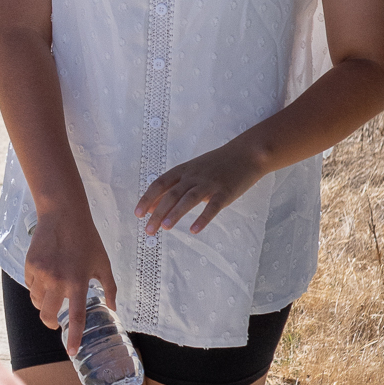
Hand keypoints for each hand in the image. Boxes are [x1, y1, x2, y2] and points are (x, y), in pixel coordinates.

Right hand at [24, 204, 114, 357]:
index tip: (72, 351)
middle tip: (56, 322)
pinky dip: (36, 287)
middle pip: (48, 315)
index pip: (77, 316)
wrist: (63, 214)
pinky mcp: (30, 265)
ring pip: (37, 302)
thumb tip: (114, 308)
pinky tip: (45, 277)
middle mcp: (58, 280)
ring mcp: (42, 273)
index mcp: (79, 281)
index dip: (74, 336)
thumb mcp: (103, 263)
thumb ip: (110, 287)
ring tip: (52, 295)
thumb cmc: (86, 238)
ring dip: (44, 305)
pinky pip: (30, 285)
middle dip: (51, 323)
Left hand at [135, 135, 263, 236]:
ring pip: (189, 198)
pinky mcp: (225, 192)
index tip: (138, 214)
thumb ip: (172, 188)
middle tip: (148, 230)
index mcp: (183, 170)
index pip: (160, 184)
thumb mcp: (191, 172)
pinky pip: (213, 206)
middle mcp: (193, 176)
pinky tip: (194, 230)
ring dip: (175, 213)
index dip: (147, 198)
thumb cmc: (215, 165)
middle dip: (157, 212)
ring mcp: (210, 183)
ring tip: (165, 227)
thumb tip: (151, 207)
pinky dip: (203, 218)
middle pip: (171, 194)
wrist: (246, 154)